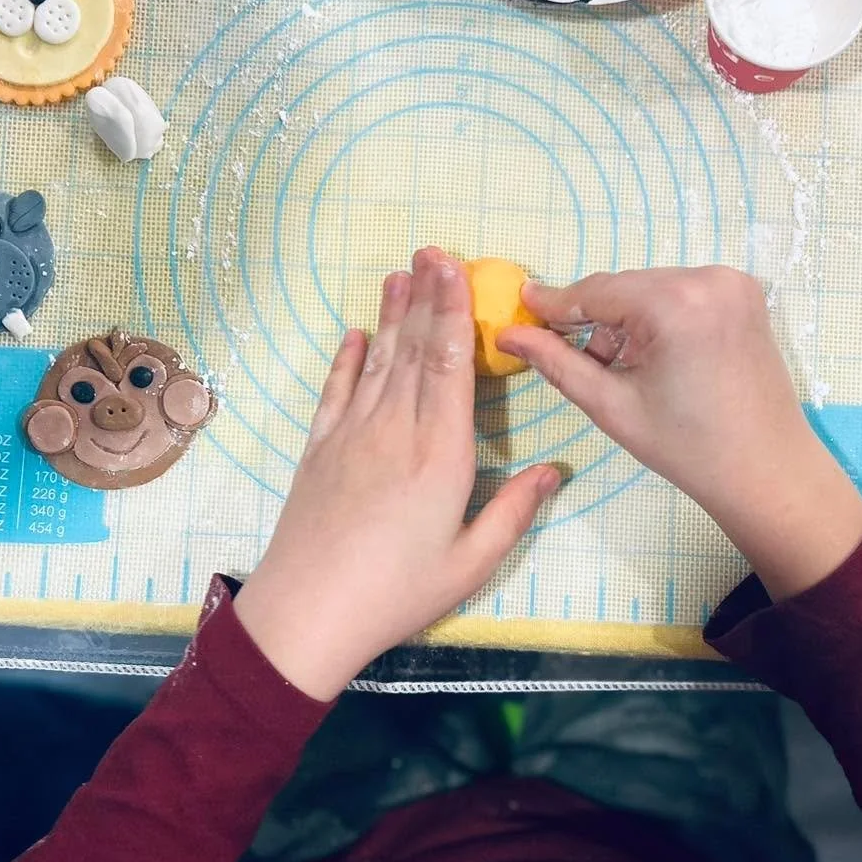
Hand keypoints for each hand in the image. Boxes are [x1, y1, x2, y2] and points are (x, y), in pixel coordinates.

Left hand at [234, 248, 560, 699]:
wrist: (306, 614)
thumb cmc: (396, 593)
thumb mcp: (470, 563)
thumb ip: (514, 512)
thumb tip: (555, 470)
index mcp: (439, 453)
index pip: (449, 365)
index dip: (453, 310)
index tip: (455, 267)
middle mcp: (394, 430)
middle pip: (413, 349)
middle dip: (425, 295)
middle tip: (431, 247)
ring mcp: (350, 435)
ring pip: (376, 361)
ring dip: (389, 315)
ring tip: (399, 273)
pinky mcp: (319, 449)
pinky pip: (336, 391)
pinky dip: (346, 360)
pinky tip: (355, 335)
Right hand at [498, 267, 861, 598]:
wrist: (767, 471)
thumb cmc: (689, 448)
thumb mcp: (612, 405)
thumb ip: (556, 362)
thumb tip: (510, 334)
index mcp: (677, 303)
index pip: (598, 292)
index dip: (555, 303)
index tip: (521, 303)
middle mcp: (709, 279)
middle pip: (625, 288)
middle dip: (595, 320)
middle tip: (574, 359)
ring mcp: (733, 283)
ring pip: (651, 289)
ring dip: (627, 320)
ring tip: (624, 370)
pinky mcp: (745, 294)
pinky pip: (681, 293)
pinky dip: (658, 317)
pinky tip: (655, 358)